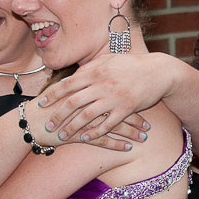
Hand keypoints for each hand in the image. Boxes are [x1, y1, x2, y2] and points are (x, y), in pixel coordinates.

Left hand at [34, 53, 175, 142]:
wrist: (158, 72)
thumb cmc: (132, 65)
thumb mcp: (109, 60)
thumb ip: (90, 68)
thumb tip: (73, 76)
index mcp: (95, 71)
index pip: (68, 84)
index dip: (53, 95)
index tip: (41, 104)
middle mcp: (102, 84)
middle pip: (73, 102)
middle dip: (58, 115)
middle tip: (47, 126)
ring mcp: (114, 97)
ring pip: (87, 116)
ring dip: (73, 128)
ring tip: (63, 136)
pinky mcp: (126, 109)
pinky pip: (106, 124)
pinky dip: (94, 132)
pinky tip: (85, 138)